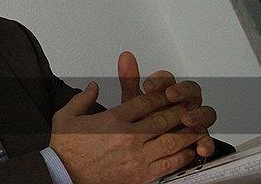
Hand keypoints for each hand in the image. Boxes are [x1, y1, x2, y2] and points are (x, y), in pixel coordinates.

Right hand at [50, 81, 214, 183]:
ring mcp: (137, 156)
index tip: (169, 92)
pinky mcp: (141, 174)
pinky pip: (170, 164)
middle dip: (179, 111)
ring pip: (172, 141)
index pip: (146, 102)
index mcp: (113, 119)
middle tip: (189, 106)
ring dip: (186, 132)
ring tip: (196, 126)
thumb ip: (83, 98)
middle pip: (164, 119)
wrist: (64, 175)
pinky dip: (183, 156)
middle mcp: (128, 136)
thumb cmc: (66, 149)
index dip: (162, 95)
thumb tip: (94, 87)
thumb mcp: (67, 116)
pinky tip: (188, 150)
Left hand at [118, 51, 216, 156]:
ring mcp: (195, 121)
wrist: (143, 145)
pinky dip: (206, 144)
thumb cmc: (141, 120)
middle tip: (170, 95)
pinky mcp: (200, 139)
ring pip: (206, 113)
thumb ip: (130, 80)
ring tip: (186, 119)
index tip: (148, 85)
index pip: (169, 79)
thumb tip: (125, 55)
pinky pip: (208, 140)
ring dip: (198, 115)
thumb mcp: (133, 102)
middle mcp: (185, 103)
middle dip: (182, 91)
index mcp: (170, 91)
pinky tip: (199, 147)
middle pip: (193, 91)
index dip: (160, 80)